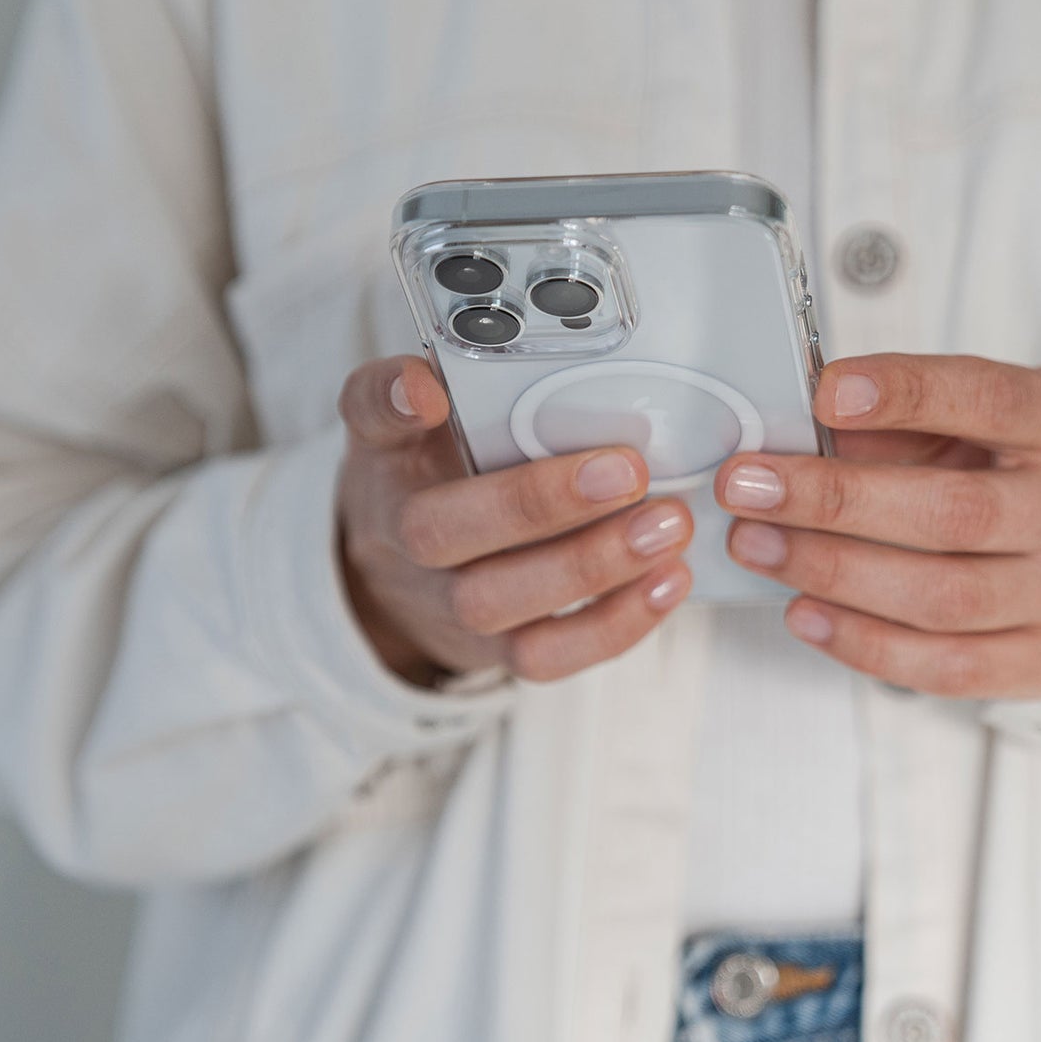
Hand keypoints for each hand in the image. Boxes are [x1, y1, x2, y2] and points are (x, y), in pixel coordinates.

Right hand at [336, 356, 693, 684]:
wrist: (407, 574)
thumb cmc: (432, 474)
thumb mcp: (412, 418)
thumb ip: (414, 388)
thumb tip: (422, 385)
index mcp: (389, 459)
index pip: (372, 420)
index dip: (395, 404)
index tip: (432, 395)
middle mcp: (404, 538)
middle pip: (444, 534)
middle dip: (540, 503)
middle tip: (629, 470)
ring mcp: (448, 603)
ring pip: (499, 603)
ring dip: (592, 567)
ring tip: (666, 526)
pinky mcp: (495, 650)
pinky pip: (546, 656)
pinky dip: (614, 625)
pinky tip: (668, 581)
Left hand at [717, 354, 1040, 698]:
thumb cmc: (1029, 464)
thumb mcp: (986, 414)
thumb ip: (905, 416)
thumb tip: (799, 428)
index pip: (990, 399)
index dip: (906, 393)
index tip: (825, 392)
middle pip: (954, 512)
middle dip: (835, 500)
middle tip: (747, 486)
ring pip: (944, 597)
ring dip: (832, 572)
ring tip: (756, 545)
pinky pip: (949, 666)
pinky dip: (865, 643)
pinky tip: (805, 613)